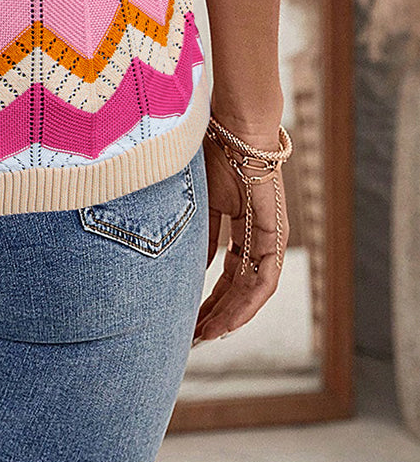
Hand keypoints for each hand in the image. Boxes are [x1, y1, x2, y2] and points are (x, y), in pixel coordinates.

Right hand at [193, 130, 289, 342]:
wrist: (233, 125)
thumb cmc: (210, 150)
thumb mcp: (196, 201)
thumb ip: (196, 234)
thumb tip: (186, 267)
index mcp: (235, 221)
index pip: (224, 269)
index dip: (207, 295)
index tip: (187, 316)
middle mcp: (254, 232)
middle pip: (236, 283)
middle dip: (215, 311)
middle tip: (192, 336)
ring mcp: (267, 234)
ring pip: (252, 288)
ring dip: (230, 315)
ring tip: (206, 336)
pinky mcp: (275, 234)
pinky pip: (266, 278)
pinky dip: (248, 304)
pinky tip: (228, 321)